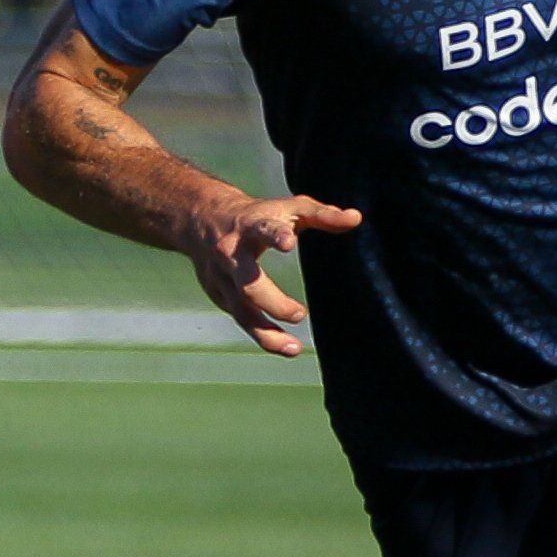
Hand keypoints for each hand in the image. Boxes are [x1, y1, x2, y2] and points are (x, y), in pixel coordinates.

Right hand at [186, 195, 360, 357]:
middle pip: (248, 284)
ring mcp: (222, 278)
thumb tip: (356, 219)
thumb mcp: (288, 208)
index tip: (290, 243)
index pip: (262, 229)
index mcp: (251, 226)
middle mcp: (231, 254)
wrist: (201, 219)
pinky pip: (242, 319)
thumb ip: (322, 215)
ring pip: (242, 311)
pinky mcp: (220, 295)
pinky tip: (284, 345)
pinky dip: (262, 335)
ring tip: (295, 348)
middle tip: (299, 314)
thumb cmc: (256, 215)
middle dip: (273, 302)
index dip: (275, 236)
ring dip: (267, 333)